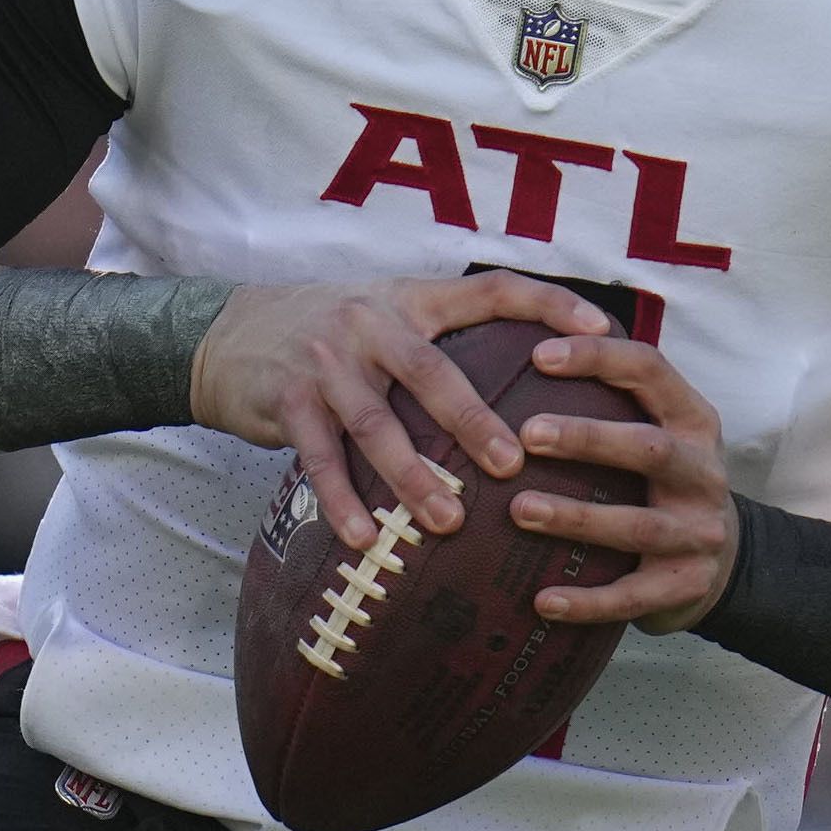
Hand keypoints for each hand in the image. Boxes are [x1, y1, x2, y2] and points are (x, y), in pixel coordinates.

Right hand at [189, 272, 611, 548]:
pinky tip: (366, 540)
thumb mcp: (389, 314)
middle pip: (433, 371)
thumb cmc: (332, 336)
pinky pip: (320, 458)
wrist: (228, 335)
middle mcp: (371, 322)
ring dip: (412, 477)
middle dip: (474, 421)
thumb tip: (537, 390)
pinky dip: (344, 501)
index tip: (602, 334)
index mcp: (413, 299)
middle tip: (513, 467)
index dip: (550, 305)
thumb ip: (447, 342)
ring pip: (377, 424)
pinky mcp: (288, 400)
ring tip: (447, 521)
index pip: (493, 289)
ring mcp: (327, 362)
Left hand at [508, 334, 738, 633]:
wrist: (720, 562)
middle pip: (650, 449)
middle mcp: (704, 472)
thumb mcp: (656, 431)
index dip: (598, 358)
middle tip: (526, 434)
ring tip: (520, 510)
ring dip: (577, 518)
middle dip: (589, 439)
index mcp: (693, 421)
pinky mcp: (686, 586)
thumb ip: (612, 400)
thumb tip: (514, 350)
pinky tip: (541, 601)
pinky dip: (587, 600)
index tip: (539, 356)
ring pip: (639, 525)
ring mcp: (700, 533)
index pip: (651, 371)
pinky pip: (633, 596)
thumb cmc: (661, 483)